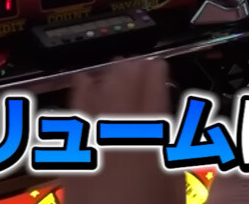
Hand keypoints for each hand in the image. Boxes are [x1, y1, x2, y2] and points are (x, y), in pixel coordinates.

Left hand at [64, 59, 183, 203]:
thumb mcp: (173, 186)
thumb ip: (169, 153)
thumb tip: (167, 129)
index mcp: (149, 141)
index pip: (153, 93)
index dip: (156, 74)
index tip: (158, 64)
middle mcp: (118, 135)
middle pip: (124, 89)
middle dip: (132, 71)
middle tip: (139, 62)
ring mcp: (93, 143)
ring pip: (99, 96)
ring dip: (109, 77)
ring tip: (116, 66)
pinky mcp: (74, 155)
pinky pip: (77, 114)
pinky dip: (81, 94)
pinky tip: (83, 82)